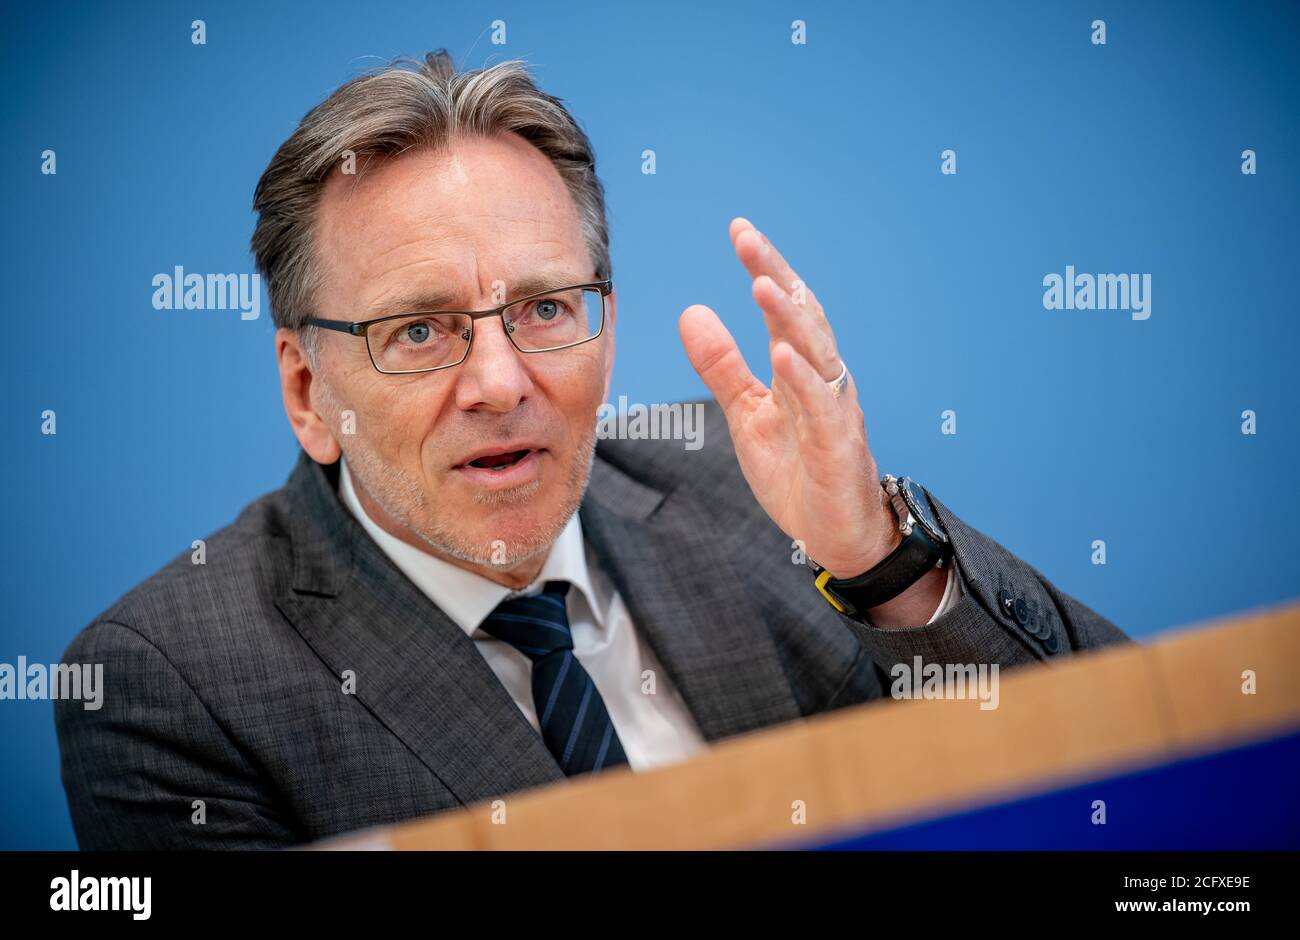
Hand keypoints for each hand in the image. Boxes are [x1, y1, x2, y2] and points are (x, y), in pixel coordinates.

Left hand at [679, 218, 897, 579]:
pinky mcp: (838, 449)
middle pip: (804, 317)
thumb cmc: (799, 473)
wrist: (837, 537)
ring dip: (790, 318)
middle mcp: (824, 382)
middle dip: (777, 275)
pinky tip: (782, 354)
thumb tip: (692, 312)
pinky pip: (823, 408)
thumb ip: (724, 365)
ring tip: (762, 283)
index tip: (740, 230)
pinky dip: (804, 380)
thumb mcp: (748, 414)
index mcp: (801, 370)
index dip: (765, 267)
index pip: (785, 308)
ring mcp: (835, 413)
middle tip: (748, 238)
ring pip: (818, 354)